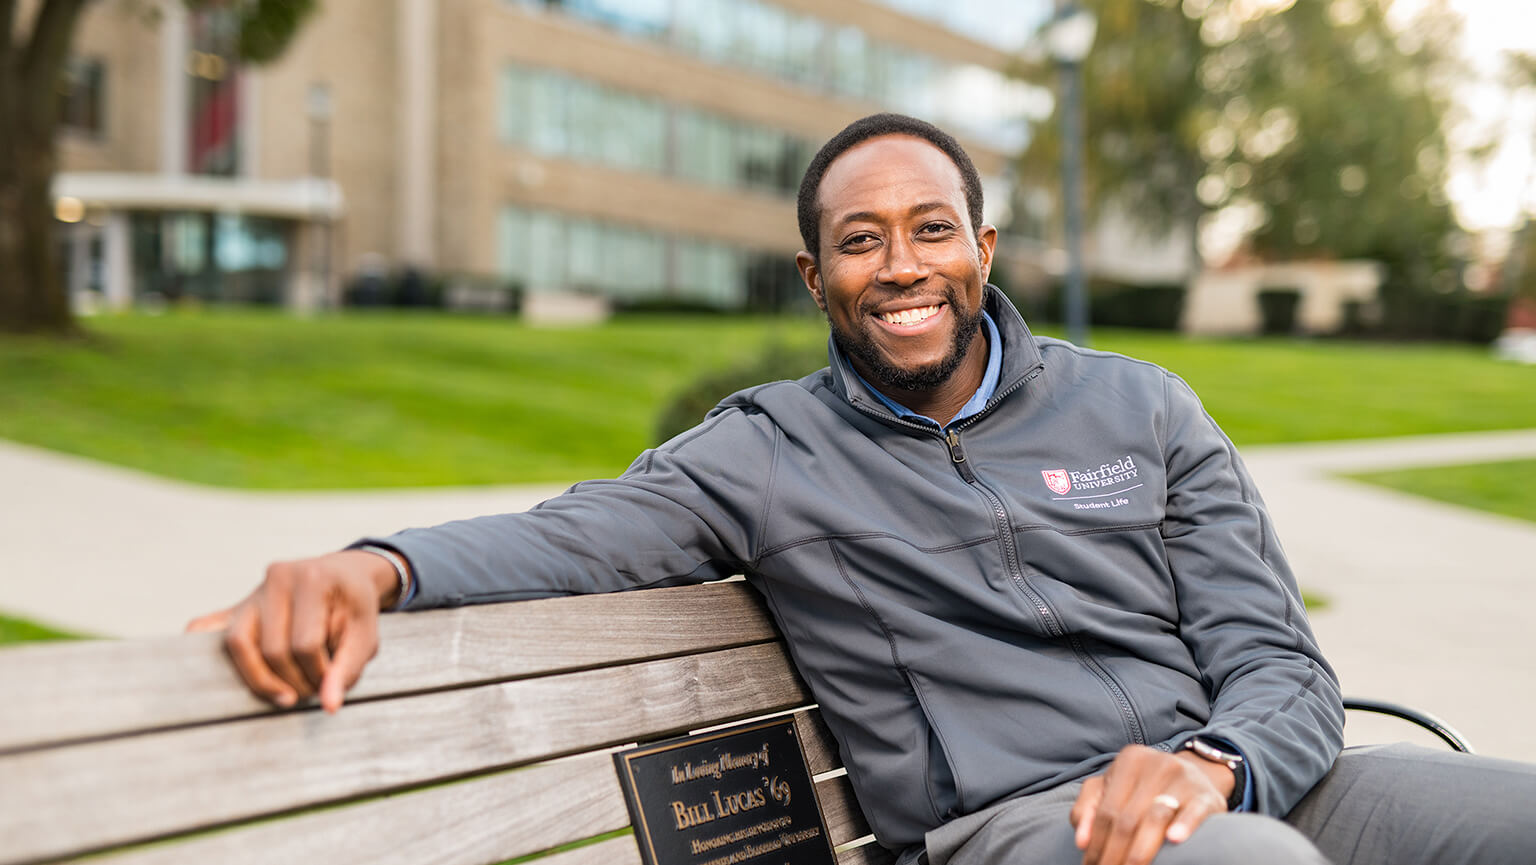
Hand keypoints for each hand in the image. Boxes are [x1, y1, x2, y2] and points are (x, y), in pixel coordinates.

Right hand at [185, 550, 399, 712]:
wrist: (342, 577)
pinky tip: (214, 672)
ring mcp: (251, 592)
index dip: (319, 674)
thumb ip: (350, 668)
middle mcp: (276, 578)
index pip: (305, 644)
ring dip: (259, 679)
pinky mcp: (235, 606)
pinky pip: (206, 627)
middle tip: (311, 691)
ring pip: (238, 644)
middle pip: (271, 648)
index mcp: (312, 579)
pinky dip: (202, 647)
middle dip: (292, 681)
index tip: (331, 685)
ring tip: (285, 694)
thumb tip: (330, 706)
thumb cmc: (354, 607)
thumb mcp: (366, 634)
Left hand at [1069, 744, 1232, 864]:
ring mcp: (1184, 779)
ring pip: (1154, 818)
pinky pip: (1194, 811)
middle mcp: (1157, 765)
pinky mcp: (1207, 796)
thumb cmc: (1146, 787)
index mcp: (1129, 760)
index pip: (1106, 810)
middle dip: (1114, 854)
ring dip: (1139, 852)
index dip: (1096, 843)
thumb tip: (1081, 841)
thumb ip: (1089, 808)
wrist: (1196, 776)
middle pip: (1127, 819)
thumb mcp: (1114, 787)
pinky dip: (1183, 825)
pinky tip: (1174, 840)